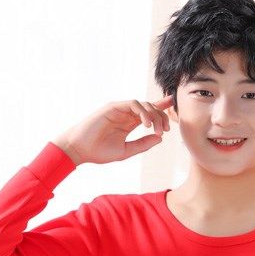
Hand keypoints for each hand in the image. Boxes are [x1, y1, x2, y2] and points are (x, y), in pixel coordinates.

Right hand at [53, 95, 172, 165]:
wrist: (80, 150)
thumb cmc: (100, 151)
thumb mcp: (127, 151)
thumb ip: (143, 144)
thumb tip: (160, 138)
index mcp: (130, 123)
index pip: (149, 113)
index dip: (162, 108)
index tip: (174, 108)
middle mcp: (126, 114)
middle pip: (150, 108)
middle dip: (162, 117)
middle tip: (167, 130)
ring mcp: (119, 109)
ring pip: (144, 104)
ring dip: (154, 116)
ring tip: (158, 130)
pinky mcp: (113, 107)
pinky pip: (133, 104)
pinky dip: (143, 112)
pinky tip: (146, 124)